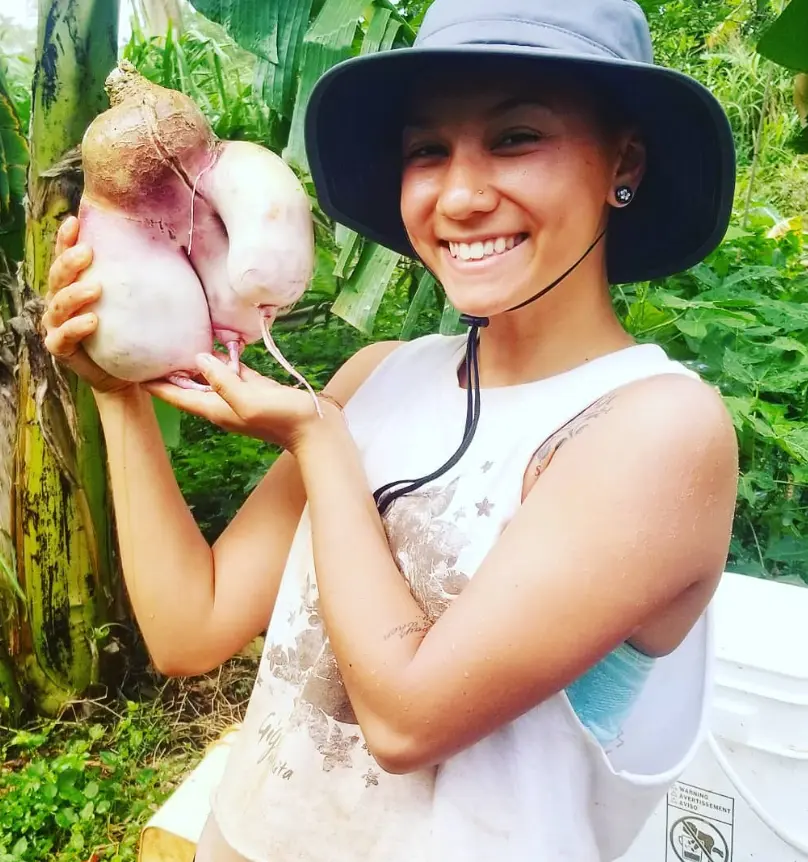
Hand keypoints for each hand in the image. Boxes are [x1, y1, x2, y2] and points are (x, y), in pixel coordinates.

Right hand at [42, 216, 136, 394]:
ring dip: (74, 294)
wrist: (128, 375)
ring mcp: (57, 326)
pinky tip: (92, 321)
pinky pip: (63, 337)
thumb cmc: (133, 333)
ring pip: (58, 305)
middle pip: (57, 277)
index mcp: (73, 285)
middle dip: (69, 262)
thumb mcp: (138, 302)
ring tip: (95, 289)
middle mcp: (60, 302)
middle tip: (88, 252)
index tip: (75, 221)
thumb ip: (142, 278)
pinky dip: (75, 328)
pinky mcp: (61, 349)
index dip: (66, 239)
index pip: (65, 257)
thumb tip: (172, 245)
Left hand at [143, 352, 341, 450]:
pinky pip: (231, 370)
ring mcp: (238, 395)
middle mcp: (222, 403)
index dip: (154, 384)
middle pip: (187, 385)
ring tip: (174, 341)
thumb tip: (199, 357)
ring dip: (193, 362)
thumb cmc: (283, 418)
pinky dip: (221, 358)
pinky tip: (213, 343)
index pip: (176, 396)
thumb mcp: (249, 399)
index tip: (132, 370)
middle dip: (168, 371)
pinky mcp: (255, 387)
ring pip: (208, 375)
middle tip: (149, 349)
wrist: (315, 429)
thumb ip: (223, 380)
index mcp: (215, 409)